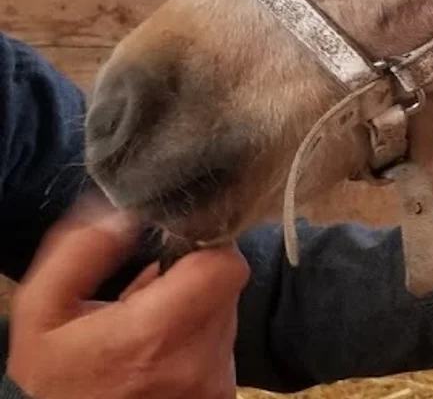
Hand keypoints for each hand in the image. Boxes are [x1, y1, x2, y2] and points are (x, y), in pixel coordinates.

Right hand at [7, 207, 249, 398]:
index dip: (207, 246)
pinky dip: (198, 338)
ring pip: (225, 313)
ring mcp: (214, 382)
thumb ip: (82, 252)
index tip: (177, 249)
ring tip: (150, 327)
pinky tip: (161, 352)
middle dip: (193, 278)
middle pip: (225, 286)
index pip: (225, 266)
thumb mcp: (43, 311)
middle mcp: (197, 361)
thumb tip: (129, 216)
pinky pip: (223, 345)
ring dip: (196, 307)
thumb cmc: (57, 377)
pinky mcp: (221, 394)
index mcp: (156, 334)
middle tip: (149, 294)